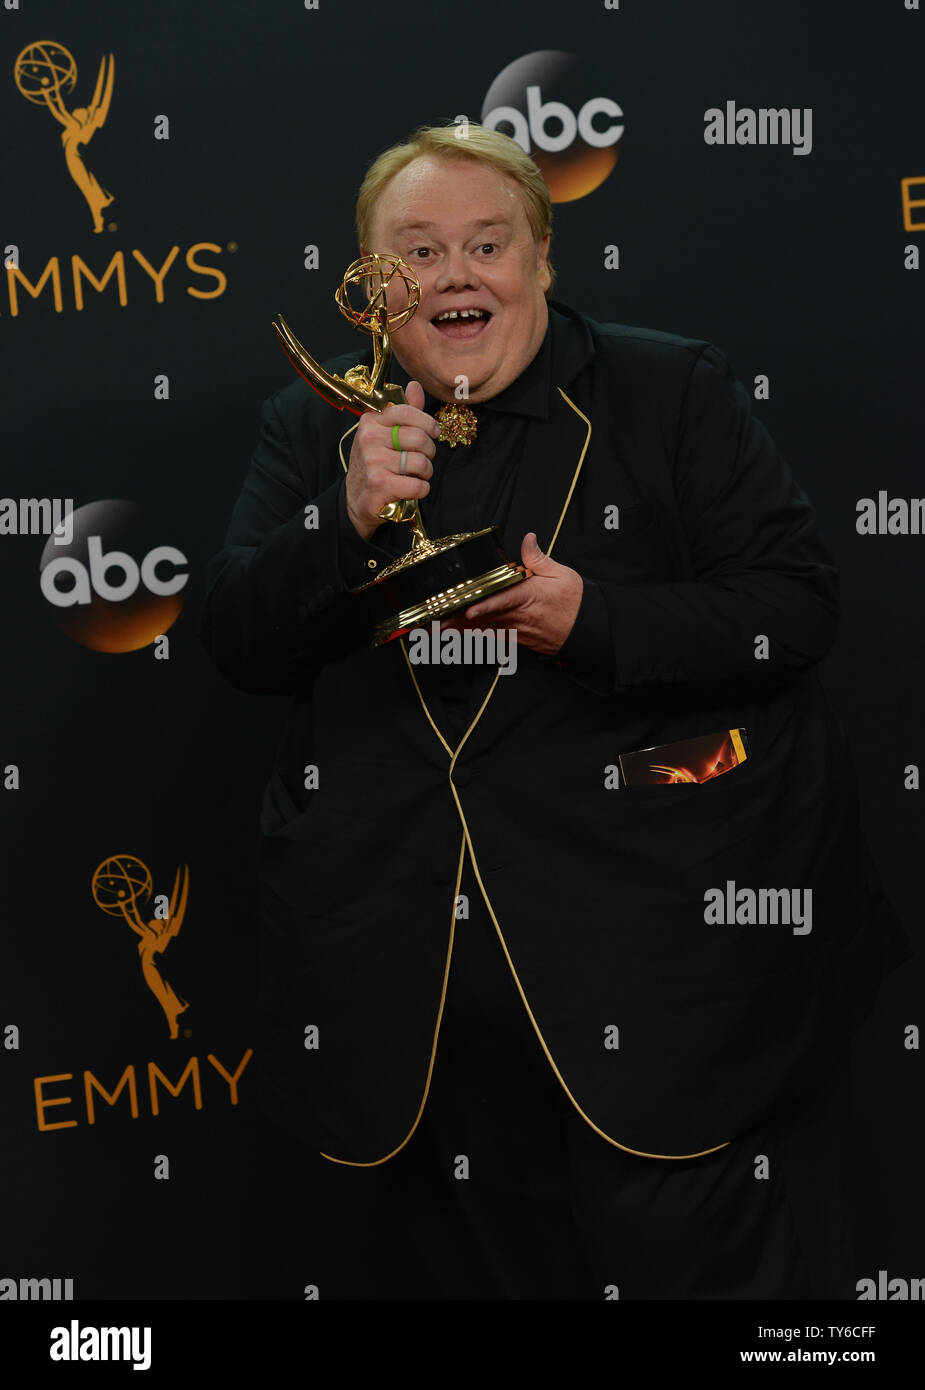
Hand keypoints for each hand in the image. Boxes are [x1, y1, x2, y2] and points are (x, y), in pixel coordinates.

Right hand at [345, 380, 440, 539]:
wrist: (357, 499)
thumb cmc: (375, 463)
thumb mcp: (384, 434)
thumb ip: (404, 411)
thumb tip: (415, 386)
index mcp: (371, 422)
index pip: (407, 412)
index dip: (428, 423)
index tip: (433, 432)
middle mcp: (369, 439)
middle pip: (420, 438)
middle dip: (429, 452)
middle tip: (423, 459)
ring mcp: (373, 462)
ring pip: (421, 463)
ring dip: (426, 472)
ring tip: (416, 475)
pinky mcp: (380, 484)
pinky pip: (418, 485)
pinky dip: (421, 489)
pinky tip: (412, 488)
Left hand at [446, 532, 583, 655]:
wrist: (588, 629)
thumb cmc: (575, 601)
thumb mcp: (561, 574)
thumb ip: (538, 558)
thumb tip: (527, 539)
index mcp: (529, 595)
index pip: (503, 600)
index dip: (484, 607)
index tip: (468, 610)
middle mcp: (520, 616)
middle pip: (485, 618)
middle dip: (460, 620)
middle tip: (435, 622)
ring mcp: (518, 631)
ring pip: (486, 631)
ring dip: (462, 631)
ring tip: (439, 631)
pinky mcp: (519, 641)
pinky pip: (494, 640)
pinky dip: (476, 640)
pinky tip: (459, 640)